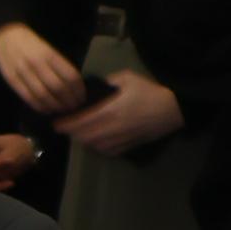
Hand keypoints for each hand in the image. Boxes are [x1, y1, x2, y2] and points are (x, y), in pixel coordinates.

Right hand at [0, 20, 87, 119]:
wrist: (6, 35)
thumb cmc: (32, 43)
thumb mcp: (49, 49)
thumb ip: (60, 66)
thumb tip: (73, 87)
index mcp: (49, 54)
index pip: (70, 76)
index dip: (78, 90)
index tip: (82, 97)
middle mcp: (36, 63)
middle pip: (58, 88)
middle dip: (69, 100)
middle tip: (74, 106)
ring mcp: (22, 72)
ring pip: (43, 95)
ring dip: (55, 106)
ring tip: (62, 109)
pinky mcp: (12, 79)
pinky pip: (28, 97)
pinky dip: (40, 106)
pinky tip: (47, 109)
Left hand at [55, 72, 183, 157]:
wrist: (174, 108)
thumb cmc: (150, 91)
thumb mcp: (127, 78)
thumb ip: (107, 82)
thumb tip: (91, 88)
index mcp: (111, 110)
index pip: (81, 121)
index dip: (66, 123)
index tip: (56, 122)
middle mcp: (113, 127)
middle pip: (84, 136)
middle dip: (71, 133)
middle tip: (64, 127)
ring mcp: (122, 139)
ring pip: (94, 145)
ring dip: (83, 140)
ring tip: (77, 133)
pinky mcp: (130, 145)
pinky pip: (108, 151)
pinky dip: (97, 148)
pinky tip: (95, 141)